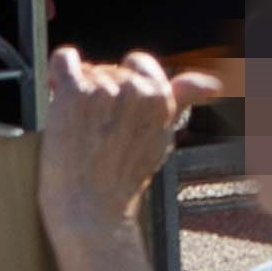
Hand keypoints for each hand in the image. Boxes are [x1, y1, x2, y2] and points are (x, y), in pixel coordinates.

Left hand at [36, 45, 185, 231]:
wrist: (91, 210)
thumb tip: (214, 84)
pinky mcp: (74, 93)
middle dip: (100, 91)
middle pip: (110, 69)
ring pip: (86, 71)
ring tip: (79, 127)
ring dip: (78, 92)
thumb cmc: (124, 179)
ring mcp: (106, 89)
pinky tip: (56, 90)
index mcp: (162, 96)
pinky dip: (57, 72)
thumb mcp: (163, 136)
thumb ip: (184, 100)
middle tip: (95, 128)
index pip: (139, 64)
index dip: (123, 86)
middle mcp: (138, 88)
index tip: (112, 113)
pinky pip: (63, 60)